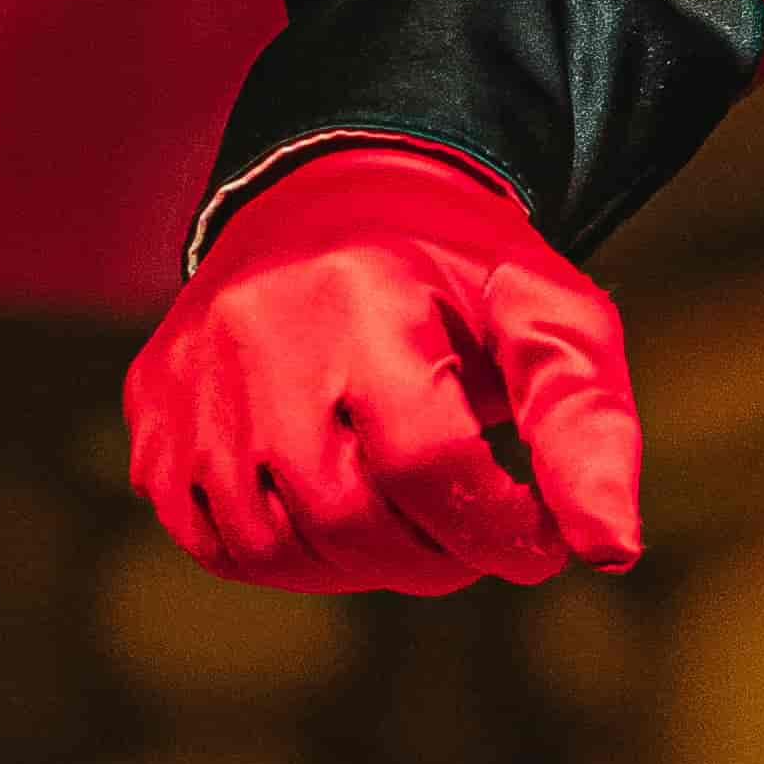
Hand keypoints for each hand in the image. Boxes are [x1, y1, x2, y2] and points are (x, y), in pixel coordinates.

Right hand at [126, 150, 640, 590]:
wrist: (337, 194)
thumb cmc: (459, 267)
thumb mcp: (547, 312)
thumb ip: (587, 422)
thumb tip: (611, 550)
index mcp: (365, 296)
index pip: (428, 462)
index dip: (494, 528)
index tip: (540, 545)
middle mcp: (258, 333)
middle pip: (346, 515)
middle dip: (434, 557)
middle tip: (479, 542)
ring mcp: (190, 375)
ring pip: (270, 543)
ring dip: (360, 568)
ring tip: (418, 531)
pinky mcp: (152, 406)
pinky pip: (207, 534)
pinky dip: (283, 556)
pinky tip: (340, 520)